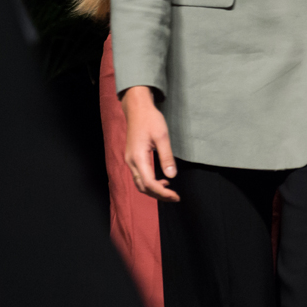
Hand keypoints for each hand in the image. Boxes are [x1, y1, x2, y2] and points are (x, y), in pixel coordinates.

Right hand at [121, 86, 179, 201]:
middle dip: (158, 195)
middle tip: (175, 197)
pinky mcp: (132, 157)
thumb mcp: (162, 137)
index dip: (163, 193)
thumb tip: (172, 175)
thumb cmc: (150, 120)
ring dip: (154, 190)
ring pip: (140, 183)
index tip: (176, 196)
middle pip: (143, 187)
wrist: (137, 109)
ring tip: (170, 191)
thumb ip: (166, 157)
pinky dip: (150, 182)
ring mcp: (130, 160)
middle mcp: (131, 162)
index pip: (150, 183)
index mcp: (138, 158)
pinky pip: (139, 176)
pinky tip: (162, 180)